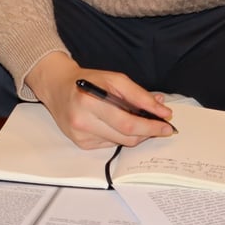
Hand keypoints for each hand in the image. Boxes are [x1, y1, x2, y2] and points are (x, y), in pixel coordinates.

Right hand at [25, 52, 173, 148]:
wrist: (58, 88)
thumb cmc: (88, 81)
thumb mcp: (115, 79)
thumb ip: (139, 94)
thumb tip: (161, 109)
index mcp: (90, 102)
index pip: (127, 122)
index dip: (150, 126)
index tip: (166, 124)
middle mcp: (83, 122)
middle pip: (126, 137)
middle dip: (148, 132)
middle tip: (162, 127)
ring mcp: (80, 136)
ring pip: (121, 143)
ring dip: (136, 135)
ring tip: (141, 122)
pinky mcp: (81, 144)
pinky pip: (110, 145)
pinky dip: (120, 136)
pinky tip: (117, 125)